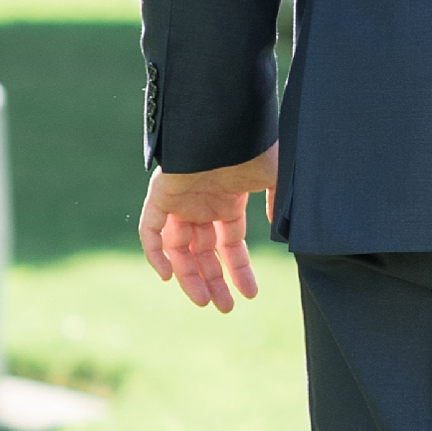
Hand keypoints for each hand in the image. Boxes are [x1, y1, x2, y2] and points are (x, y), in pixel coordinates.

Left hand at [139, 148, 277, 312]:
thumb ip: (278, 205)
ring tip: (204, 302)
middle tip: (224, 308)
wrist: (227, 122)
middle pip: (203, 252)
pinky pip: (150, 230)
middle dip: (214, 280)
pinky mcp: (160, 194)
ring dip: (188, 276)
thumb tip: (281, 232)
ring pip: (177, 248)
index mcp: (228, 201)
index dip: (239, 270)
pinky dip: (155, 254)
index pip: (229, 244)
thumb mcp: (278, 179)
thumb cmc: (254, 145)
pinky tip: (168, 277)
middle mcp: (202, 204)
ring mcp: (180, 200)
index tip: (250, 295)